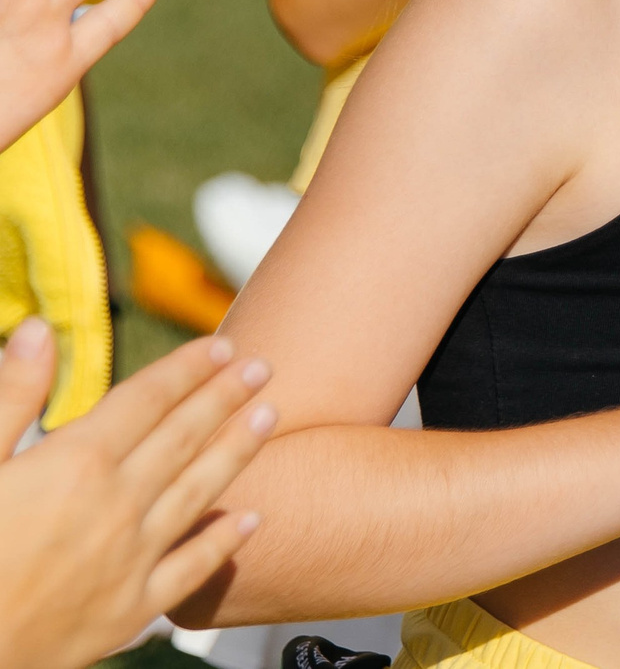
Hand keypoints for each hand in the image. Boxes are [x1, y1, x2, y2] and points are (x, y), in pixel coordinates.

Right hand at [0, 322, 275, 668]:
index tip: (221, 346)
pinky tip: (251, 522)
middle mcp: (116, 506)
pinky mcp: (130, 611)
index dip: (186, 370)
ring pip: (199, 494)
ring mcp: (130, 560)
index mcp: (75, 464)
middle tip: (263, 367)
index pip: (147, 401)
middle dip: (226, 397)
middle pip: (184, 438)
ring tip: (272, 417)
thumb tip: (40, 330)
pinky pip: (190, 570)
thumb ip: (11, 396)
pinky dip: (223, 543)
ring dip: (238, 451)